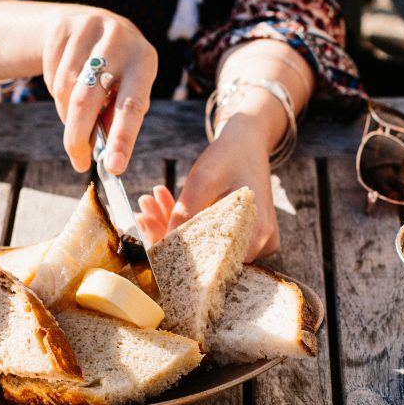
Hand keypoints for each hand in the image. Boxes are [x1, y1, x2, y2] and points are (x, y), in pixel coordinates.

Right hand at [41, 5, 157, 174]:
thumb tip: (106, 158)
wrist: (90, 21)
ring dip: (67, 114)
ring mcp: (88, 28)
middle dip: (79, 136)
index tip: (114, 167)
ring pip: (65, 89)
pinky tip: (67, 87)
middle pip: (88, 98)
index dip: (122, 138)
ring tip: (77, 116)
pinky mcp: (62, 26)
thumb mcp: (127, 90)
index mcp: (144, 60)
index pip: (131, 105)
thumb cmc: (116, 71)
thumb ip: (116, 119)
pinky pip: (50, 75)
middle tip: (79, 162)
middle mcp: (119, 40)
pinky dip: (56, 93)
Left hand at [137, 126, 279, 260]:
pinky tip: (165, 207)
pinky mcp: (247, 241)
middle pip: (206, 256)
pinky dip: (189, 227)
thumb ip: (186, 211)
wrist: (248, 145)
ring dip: (175, 230)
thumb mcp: (203, 179)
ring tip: (149, 204)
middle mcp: (261, 246)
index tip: (146, 228)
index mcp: (256, 233)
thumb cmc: (228, 157)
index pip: (209, 259)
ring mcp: (257, 245)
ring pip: (206, 248)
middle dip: (169, 237)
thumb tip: (163, 244)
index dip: (173, 251)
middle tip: (142, 215)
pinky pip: (213, 240)